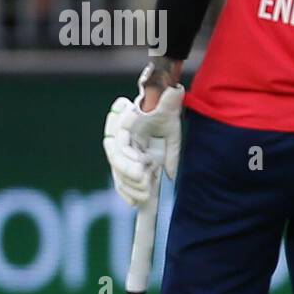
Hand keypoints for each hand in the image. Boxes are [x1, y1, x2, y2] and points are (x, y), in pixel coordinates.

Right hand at [103, 75, 184, 205]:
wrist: (158, 112)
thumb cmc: (162, 111)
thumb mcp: (168, 107)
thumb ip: (169, 100)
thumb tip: (177, 90)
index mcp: (125, 126)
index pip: (120, 144)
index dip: (129, 157)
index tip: (144, 164)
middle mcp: (120, 141)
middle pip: (116, 161)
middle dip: (129, 175)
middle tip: (146, 183)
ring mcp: (122, 154)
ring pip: (118, 174)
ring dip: (130, 187)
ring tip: (146, 196)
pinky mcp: (127, 164)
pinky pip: (121, 181)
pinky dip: (127, 193)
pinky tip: (135, 203)